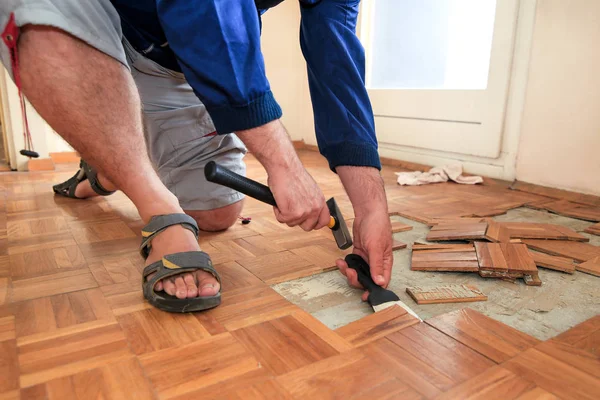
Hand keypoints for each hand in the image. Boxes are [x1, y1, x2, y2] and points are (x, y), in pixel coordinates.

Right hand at [236, 120, 329, 230]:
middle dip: (297, 221)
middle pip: (307, 227)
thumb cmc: (292, 174)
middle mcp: (315, 208)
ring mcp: (304, 212)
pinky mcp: (292, 213)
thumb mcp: (310, 189)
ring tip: (284, 199)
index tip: (309, 223)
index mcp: (320, 201)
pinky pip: (282, 219)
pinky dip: (277, 211)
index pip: (324, 221)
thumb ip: (311, 201)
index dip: (315, 224)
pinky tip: (279, 199)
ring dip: (285, 214)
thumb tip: (309, 212)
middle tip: (290, 209)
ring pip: (292, 223)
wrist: (284, 167)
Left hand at [334, 165, 392, 299]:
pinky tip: (340, 261)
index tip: (365, 296)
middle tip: (349, 273)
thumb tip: (380, 282)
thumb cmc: (377, 226)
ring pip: (357, 272)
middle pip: (366, 279)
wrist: (368, 211)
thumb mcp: (376, 247)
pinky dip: (345, 264)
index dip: (373, 290)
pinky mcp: (359, 252)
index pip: (381, 282)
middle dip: (356, 279)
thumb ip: (377, 265)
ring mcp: (367, 258)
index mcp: (385, 263)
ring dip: (348, 272)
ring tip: (342, 265)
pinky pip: (351, 263)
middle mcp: (376, 262)